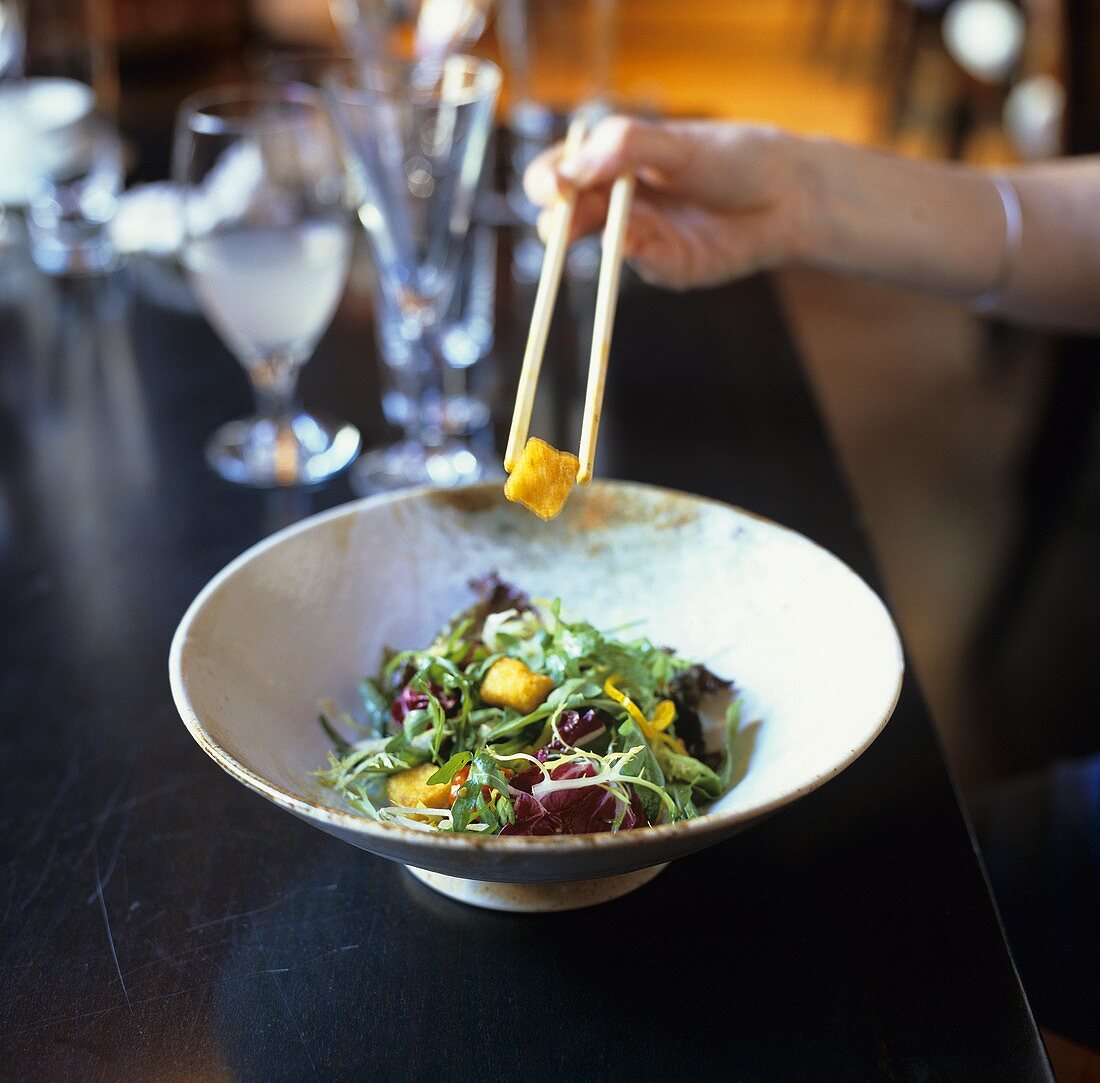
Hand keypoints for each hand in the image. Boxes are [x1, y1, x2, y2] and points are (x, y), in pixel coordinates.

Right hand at [523, 117, 812, 289]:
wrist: (788, 197)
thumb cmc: (735, 159)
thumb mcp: (677, 143)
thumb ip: (623, 147)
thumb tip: (570, 170)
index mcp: (615, 163)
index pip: (560, 172)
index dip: (548, 180)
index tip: (553, 185)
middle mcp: (620, 201)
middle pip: (567, 215)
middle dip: (558, 219)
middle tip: (562, 218)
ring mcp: (640, 236)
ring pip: (596, 243)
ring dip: (596, 236)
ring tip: (612, 224)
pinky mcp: (663, 267)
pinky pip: (635, 264)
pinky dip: (632, 253)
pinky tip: (639, 241)